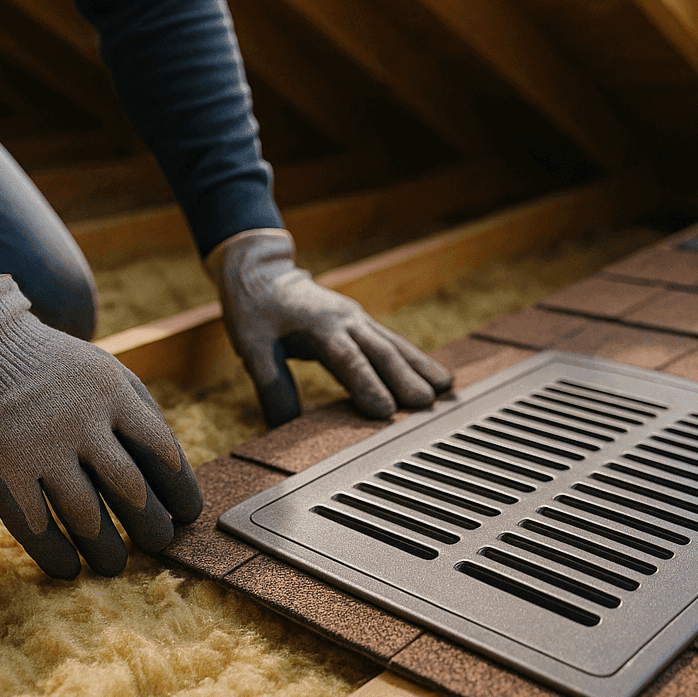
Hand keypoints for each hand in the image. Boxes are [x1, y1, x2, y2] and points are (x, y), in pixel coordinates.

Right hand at [0, 275, 202, 578]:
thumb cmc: (56, 369)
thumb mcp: (106, 372)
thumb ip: (138, 413)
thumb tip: (172, 471)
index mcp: (115, 395)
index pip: (163, 452)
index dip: (180, 490)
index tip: (186, 515)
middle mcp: (82, 422)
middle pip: (130, 488)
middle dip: (150, 525)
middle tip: (157, 544)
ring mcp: (41, 446)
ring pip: (86, 515)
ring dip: (106, 549)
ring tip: (115, 566)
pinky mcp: (4, 469)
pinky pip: (35, 524)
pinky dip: (55, 553)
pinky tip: (68, 568)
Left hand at [206, 229, 452, 427]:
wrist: (261, 270)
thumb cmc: (254, 308)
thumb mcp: (250, 345)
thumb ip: (271, 383)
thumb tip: (282, 425)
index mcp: (319, 324)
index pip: (347, 358)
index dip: (366, 384)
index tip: (383, 411)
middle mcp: (345, 319)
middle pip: (381, 350)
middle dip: (405, 378)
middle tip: (426, 404)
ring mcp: (356, 318)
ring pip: (394, 343)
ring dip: (420, 366)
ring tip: (447, 388)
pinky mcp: (360, 322)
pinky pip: (392, 341)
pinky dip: (414, 358)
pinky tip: (433, 374)